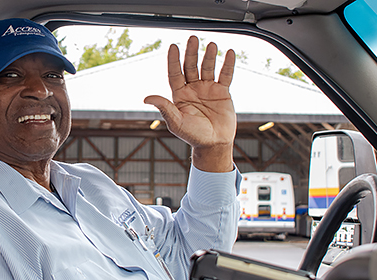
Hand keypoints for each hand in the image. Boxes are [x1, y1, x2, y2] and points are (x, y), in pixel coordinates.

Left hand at [144, 36, 235, 171]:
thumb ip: (164, 107)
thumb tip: (147, 98)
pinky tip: (229, 53)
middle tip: (192, 39)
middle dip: (191, 53)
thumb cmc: (193, 136)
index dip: (173, 60)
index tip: (173, 46)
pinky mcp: (222, 92)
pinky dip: (227, 65)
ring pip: (207, 68)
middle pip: (191, 66)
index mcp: (179, 95)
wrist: (213, 144)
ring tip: (211, 45)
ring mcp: (207, 89)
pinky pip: (225, 75)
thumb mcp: (176, 122)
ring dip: (209, 56)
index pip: (175, 73)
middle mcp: (192, 89)